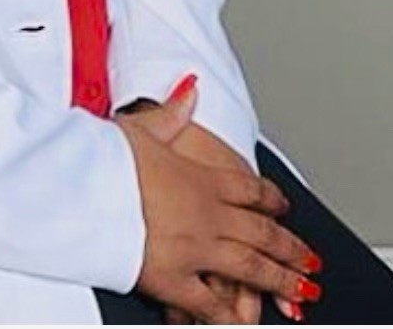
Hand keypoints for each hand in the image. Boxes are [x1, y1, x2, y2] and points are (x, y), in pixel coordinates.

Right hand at [115, 80, 320, 324]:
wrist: (82, 187)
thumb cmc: (105, 156)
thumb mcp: (140, 126)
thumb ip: (173, 113)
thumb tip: (192, 88)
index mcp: (201, 177)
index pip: (250, 190)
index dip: (272, 200)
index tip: (284, 208)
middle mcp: (207, 214)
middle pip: (262, 233)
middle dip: (290, 249)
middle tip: (310, 261)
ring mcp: (195, 249)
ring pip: (251, 268)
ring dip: (280, 281)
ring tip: (301, 293)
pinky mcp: (173, 279)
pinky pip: (210, 304)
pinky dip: (229, 316)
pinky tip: (242, 322)